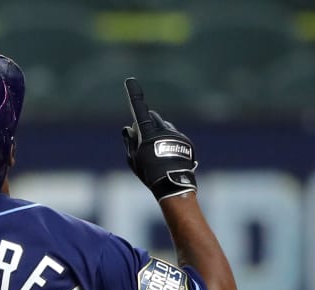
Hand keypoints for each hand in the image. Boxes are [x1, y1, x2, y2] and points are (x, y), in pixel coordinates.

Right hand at [121, 78, 197, 201]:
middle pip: (154, 117)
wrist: (173, 185)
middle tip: (143, 136)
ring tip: (157, 151)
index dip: (133, 95)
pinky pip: (176, 137)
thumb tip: (128, 128)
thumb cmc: (149, 173)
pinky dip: (171, 142)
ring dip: (160, 132)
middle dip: (148, 121)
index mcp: (149, 133)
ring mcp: (176, 135)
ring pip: (166, 127)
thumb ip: (129, 141)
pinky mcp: (186, 141)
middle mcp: (164, 130)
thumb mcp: (133, 159)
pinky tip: (168, 157)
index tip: (130, 80)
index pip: (139, 109)